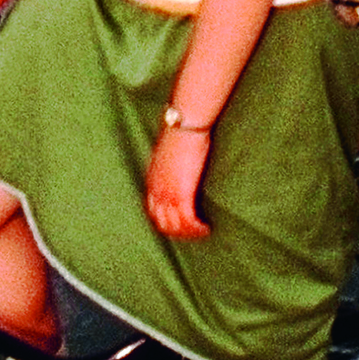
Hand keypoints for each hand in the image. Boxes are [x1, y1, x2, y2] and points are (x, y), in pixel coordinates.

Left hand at [143, 120, 211, 240]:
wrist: (184, 127)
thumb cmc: (180, 133)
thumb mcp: (168, 153)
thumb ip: (169, 165)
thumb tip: (178, 166)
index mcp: (152, 180)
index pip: (152, 211)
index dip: (165, 221)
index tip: (179, 225)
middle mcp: (157, 191)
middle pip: (162, 223)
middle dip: (177, 232)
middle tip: (193, 233)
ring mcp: (168, 194)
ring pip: (175, 226)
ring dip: (189, 233)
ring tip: (201, 232)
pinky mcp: (182, 195)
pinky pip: (188, 221)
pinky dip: (197, 229)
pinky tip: (206, 228)